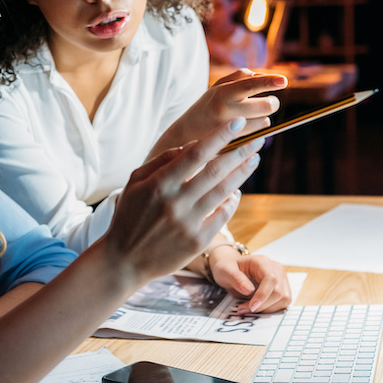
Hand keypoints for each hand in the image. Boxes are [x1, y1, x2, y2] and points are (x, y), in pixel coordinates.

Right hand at [102, 118, 260, 282]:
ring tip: (253, 159)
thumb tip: (191, 146)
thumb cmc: (130, 216)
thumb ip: (161, 161)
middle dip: (240, 152)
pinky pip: (223, 216)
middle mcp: (176, 202)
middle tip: (257, 140)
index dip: (219, 136)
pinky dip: (232, 201)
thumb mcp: (135, 182)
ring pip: (224, 191)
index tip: (237, 123)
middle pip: (216, 170)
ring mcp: (188, 223)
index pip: (196, 153)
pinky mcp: (197, 241)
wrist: (124, 260)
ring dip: (242, 173)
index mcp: (159, 184)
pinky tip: (236, 191)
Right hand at [149, 70, 286, 159]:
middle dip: (272, 103)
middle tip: (268, 102)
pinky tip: (243, 130)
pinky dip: (257, 131)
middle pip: (266, 105)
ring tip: (248, 118)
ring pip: (265, 122)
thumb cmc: (207, 107)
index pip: (249, 84)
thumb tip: (265, 77)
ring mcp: (230, 130)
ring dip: (262, 118)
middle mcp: (226, 111)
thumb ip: (240, 77)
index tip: (284, 81)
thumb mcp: (217, 88)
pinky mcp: (234, 144)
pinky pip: (259, 135)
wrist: (185, 136)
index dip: (268, 82)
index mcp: (222, 93)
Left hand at [208, 247, 291, 312]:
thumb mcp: (225, 271)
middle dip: (262, 305)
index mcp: (262, 262)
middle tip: (243, 308)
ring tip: (248, 307)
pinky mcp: (282, 289)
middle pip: (278, 292)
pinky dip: (270, 308)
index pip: (271, 279)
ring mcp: (281, 279)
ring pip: (283, 299)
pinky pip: (282, 303)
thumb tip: (249, 290)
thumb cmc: (229, 267)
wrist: (232, 268)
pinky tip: (257, 306)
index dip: (263, 295)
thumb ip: (236, 279)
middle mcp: (275, 269)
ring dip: (266, 308)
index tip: (252, 306)